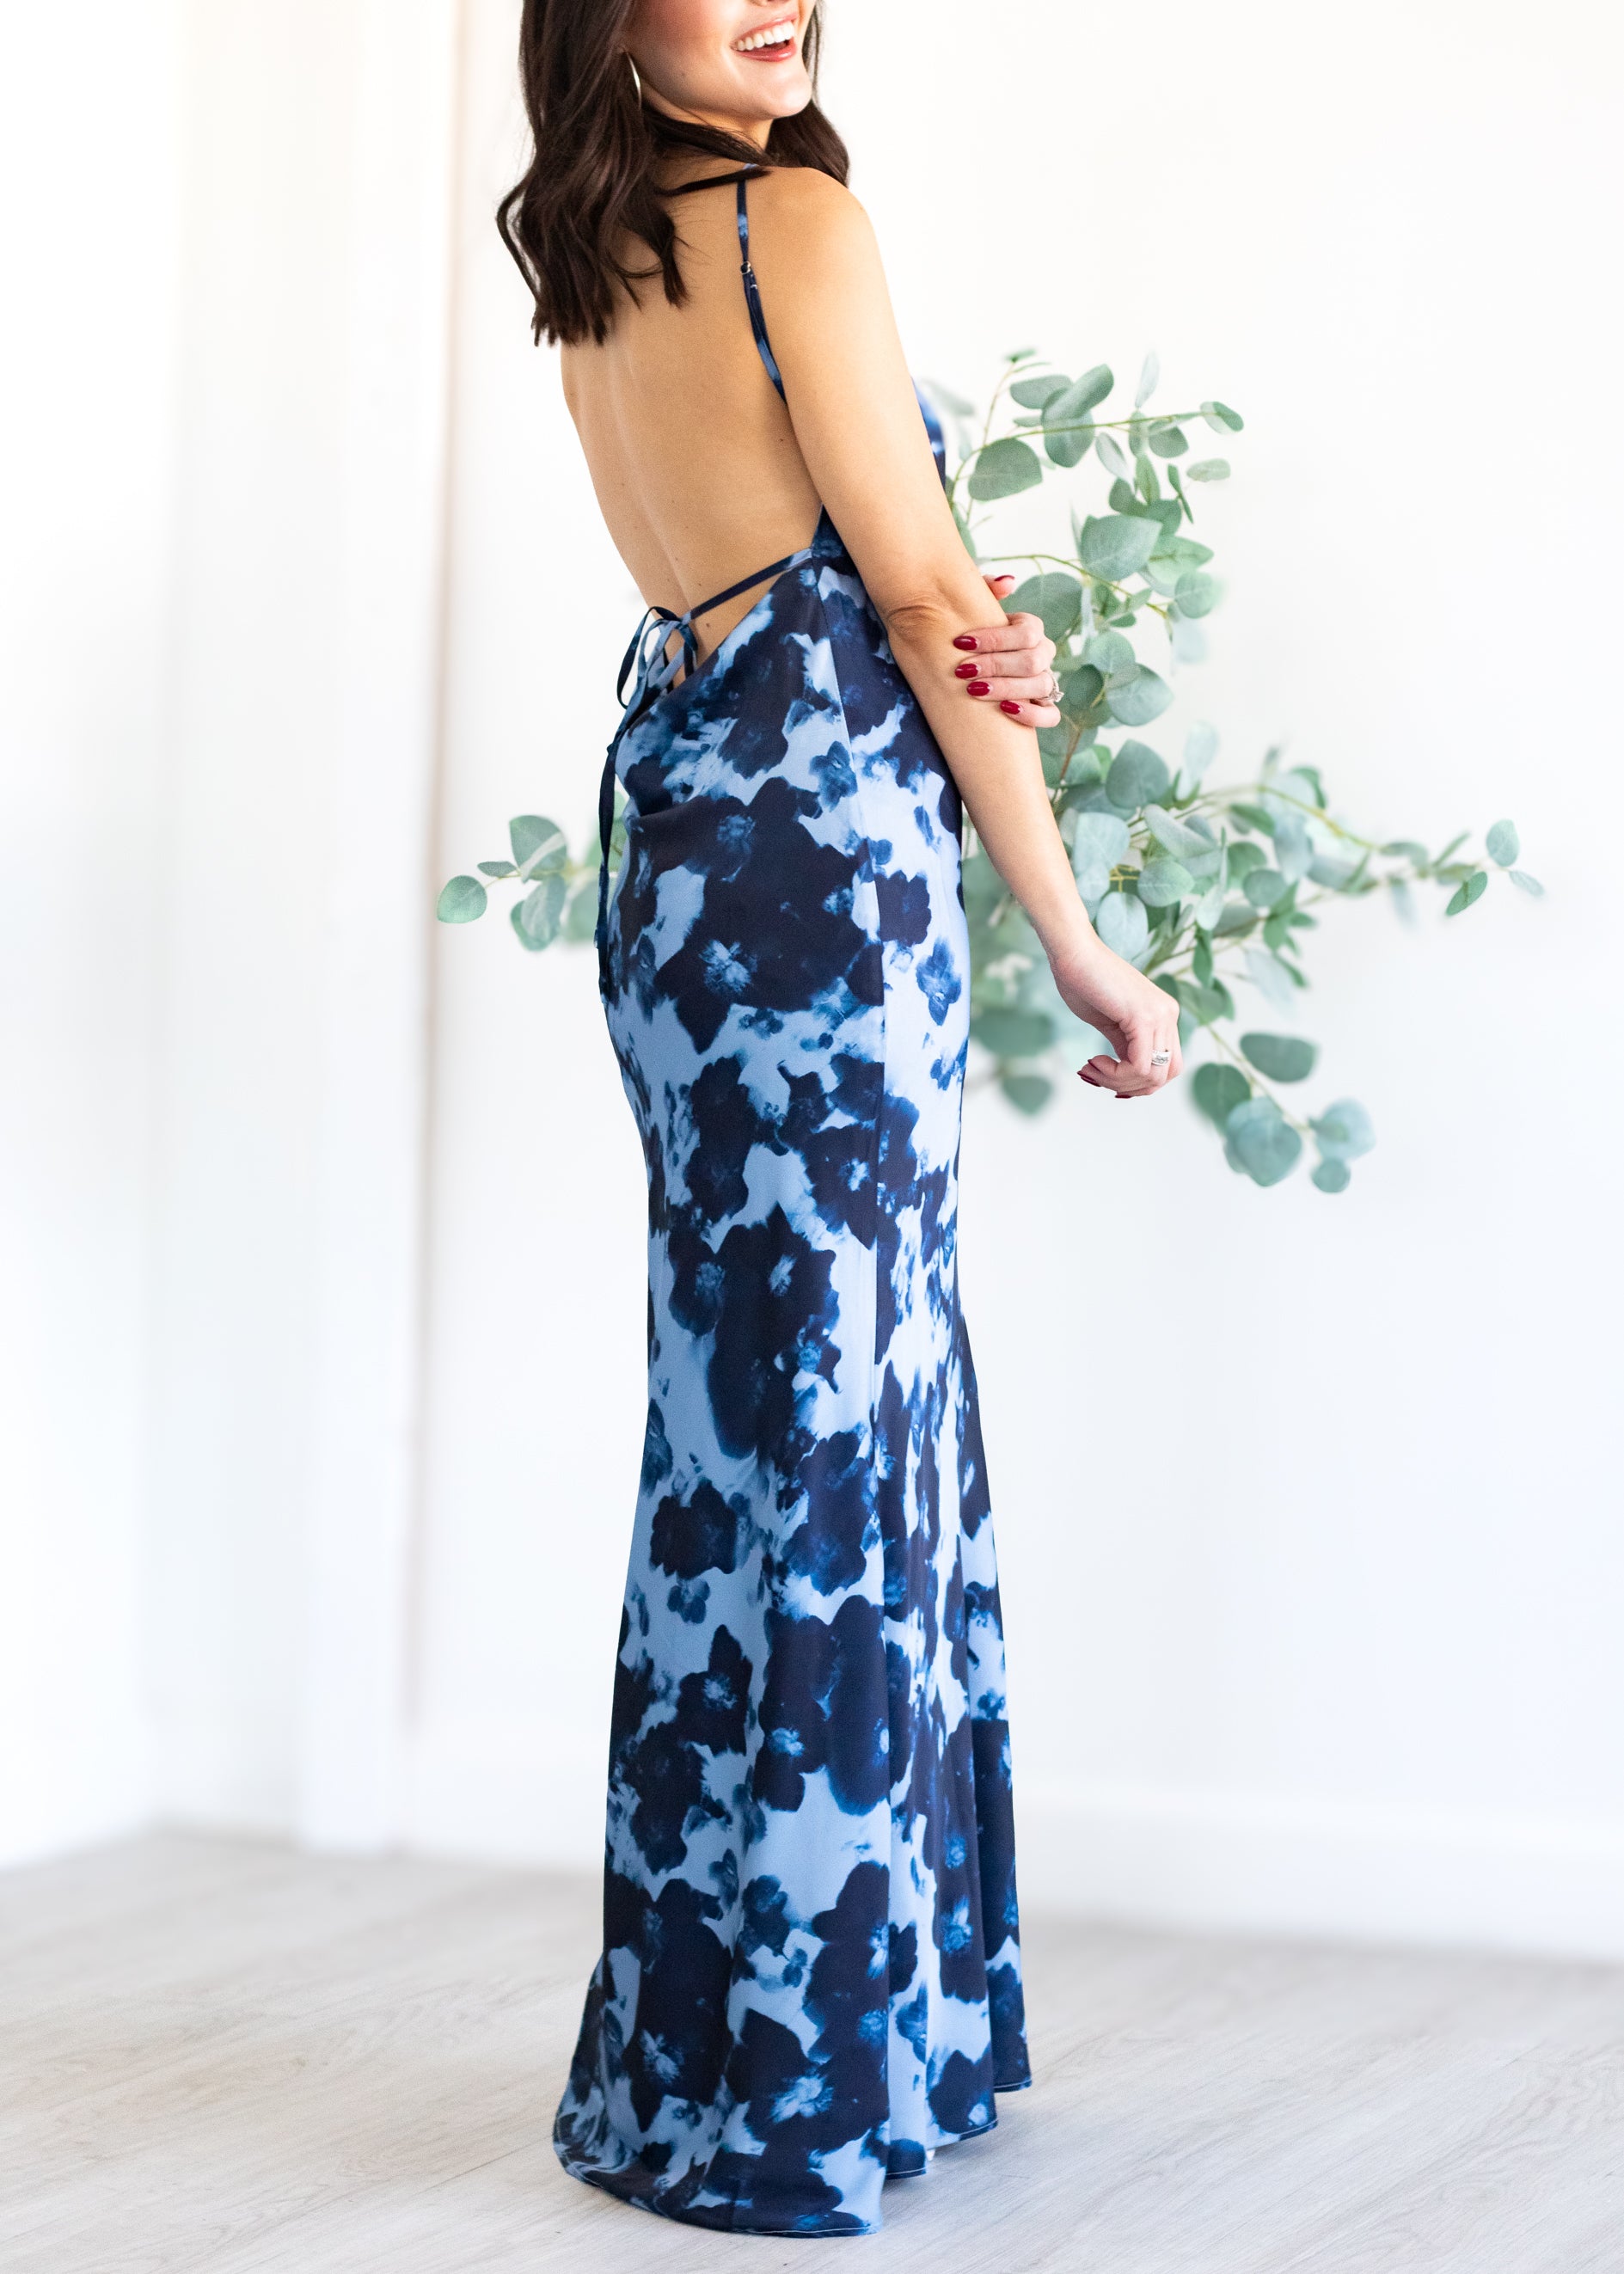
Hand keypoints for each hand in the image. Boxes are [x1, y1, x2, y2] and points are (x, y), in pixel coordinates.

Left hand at [946, 573, 1060, 726]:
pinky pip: (1051, 714)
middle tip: (963, 670)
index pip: (1027, 632)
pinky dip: (1032, 714)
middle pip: (1033, 660)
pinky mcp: (1043, 708)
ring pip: (1041, 685)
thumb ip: (985, 588)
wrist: (963, 670)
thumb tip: (1008, 583)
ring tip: (974, 691)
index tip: (961, 643)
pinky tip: (1005, 710)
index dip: (995, 638)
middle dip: (995, 665)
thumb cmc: (968, 636)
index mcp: (1030, 629)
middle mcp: (1042, 654)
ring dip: (1006, 688)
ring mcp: (1045, 682)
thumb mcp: (971, 608)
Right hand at [1051, 938, 1183, 1099]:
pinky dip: (1114, 1074)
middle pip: (1165, 1076)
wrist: (1072, 951)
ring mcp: (1160, 1015)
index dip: (1139, 1083)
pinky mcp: (1143, 1017)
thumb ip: (1126, 1046)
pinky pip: (1139, 1066)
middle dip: (1129, 1087)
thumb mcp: (1111, 1023)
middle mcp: (1168, 1014)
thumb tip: (1128, 1075)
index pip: (1168, 1067)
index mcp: (1164, 1014)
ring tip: (1091, 1068)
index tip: (1106, 1077)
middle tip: (1096, 1076)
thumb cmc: (1083, 981)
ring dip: (1117, 1082)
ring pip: (1153, 1076)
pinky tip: (1093, 1061)